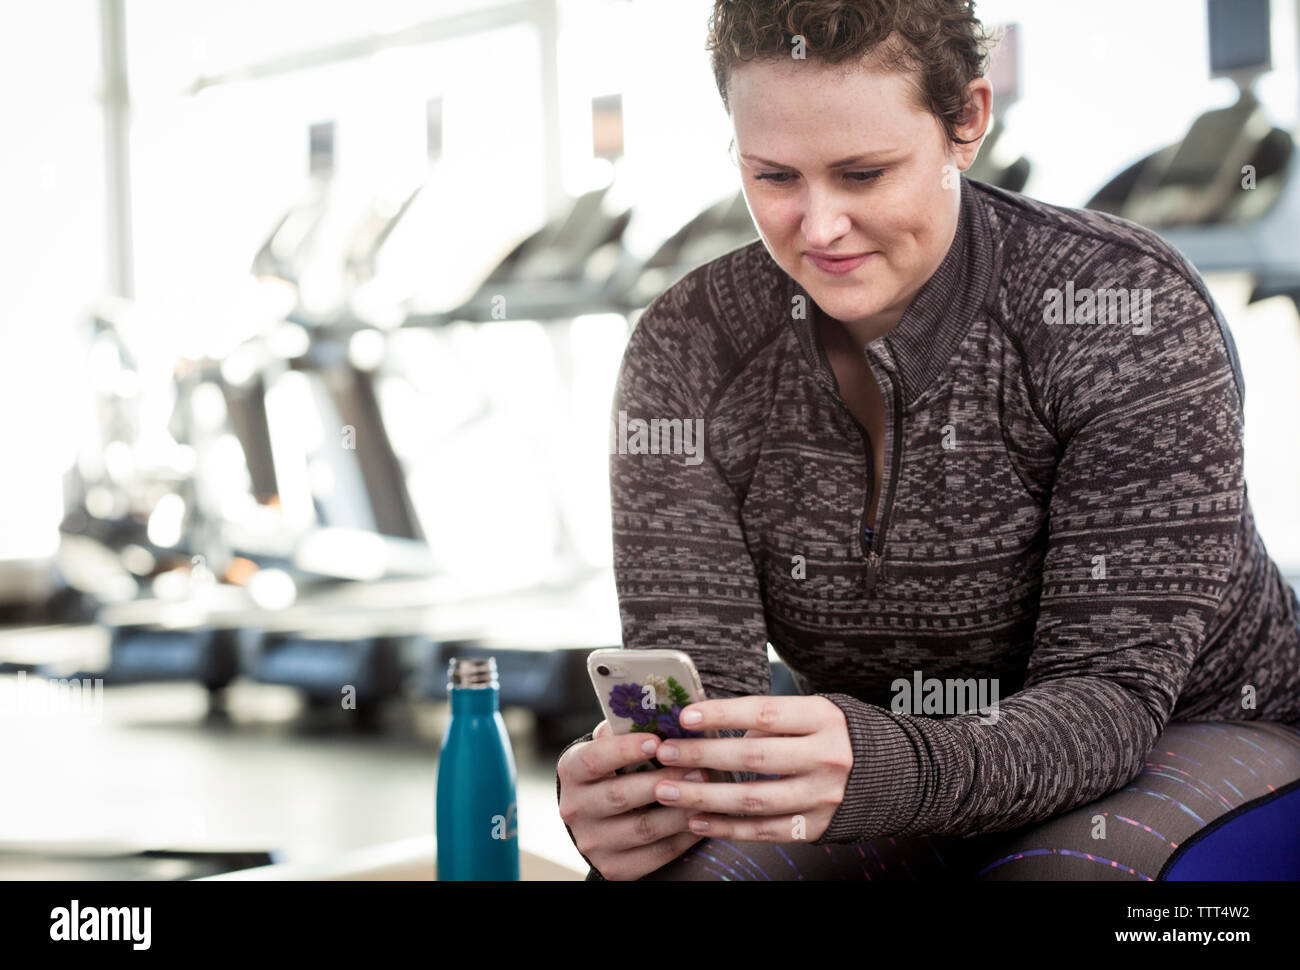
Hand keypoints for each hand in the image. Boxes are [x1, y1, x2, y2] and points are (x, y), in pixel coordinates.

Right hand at [557, 719, 705, 879]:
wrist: (598, 820)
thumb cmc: (614, 771)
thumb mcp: (609, 747)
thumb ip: (625, 731)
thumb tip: (658, 709)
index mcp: (572, 771)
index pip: (595, 758)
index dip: (626, 749)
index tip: (658, 740)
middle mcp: (575, 809)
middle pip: (622, 795)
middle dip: (665, 781)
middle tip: (699, 768)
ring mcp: (593, 843)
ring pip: (644, 828)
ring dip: (680, 810)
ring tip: (708, 793)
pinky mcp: (614, 868)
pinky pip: (656, 854)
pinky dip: (683, 837)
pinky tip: (703, 820)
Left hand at [649, 695, 852, 842]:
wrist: (890, 773)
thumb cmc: (835, 735)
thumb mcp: (813, 712)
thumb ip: (769, 719)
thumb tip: (709, 728)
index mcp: (823, 719)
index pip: (765, 713)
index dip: (723, 714)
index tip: (686, 717)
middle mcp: (827, 757)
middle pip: (755, 758)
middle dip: (703, 756)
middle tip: (665, 754)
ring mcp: (823, 796)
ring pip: (754, 800)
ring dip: (705, 797)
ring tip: (668, 790)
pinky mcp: (817, 827)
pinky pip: (764, 831)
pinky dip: (726, 828)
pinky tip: (696, 820)